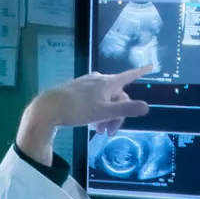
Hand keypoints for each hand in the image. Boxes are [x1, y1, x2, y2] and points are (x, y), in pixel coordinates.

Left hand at [16, 66, 150, 165]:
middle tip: (110, 132)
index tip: (151, 65)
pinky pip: (94, 100)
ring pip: (105, 99)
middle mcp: (99, 80)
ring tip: (100, 132)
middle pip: (117, 95)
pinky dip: (97, 112)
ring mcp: (87, 84)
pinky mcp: (77, 90)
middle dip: (118, 114)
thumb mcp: (104, 112)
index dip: (141, 71)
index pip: (129, 76)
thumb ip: (126, 110)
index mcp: (108, 83)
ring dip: (107, 116)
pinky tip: (91, 124)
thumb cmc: (78, 109)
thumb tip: (147, 106)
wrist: (48, 108)